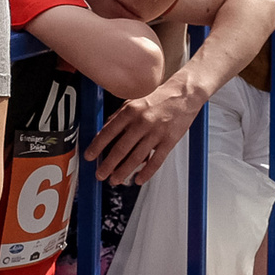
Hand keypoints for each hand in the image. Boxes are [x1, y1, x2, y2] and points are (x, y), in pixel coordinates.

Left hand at [87, 69, 206, 185]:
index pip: (108, 131)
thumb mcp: (134, 101)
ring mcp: (156, 132)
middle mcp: (142, 121)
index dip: (96, 146)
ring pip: (136, 157)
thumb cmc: (159, 98)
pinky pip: (156, 161)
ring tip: (115, 180)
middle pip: (121, 148)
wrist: (184, 94)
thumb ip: (118, 116)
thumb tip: (103, 132)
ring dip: (123, 172)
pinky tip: (138, 179)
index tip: (89, 156)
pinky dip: (146, 173)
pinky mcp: (170, 141)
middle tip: (100, 174)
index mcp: (131, 111)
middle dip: (108, 165)